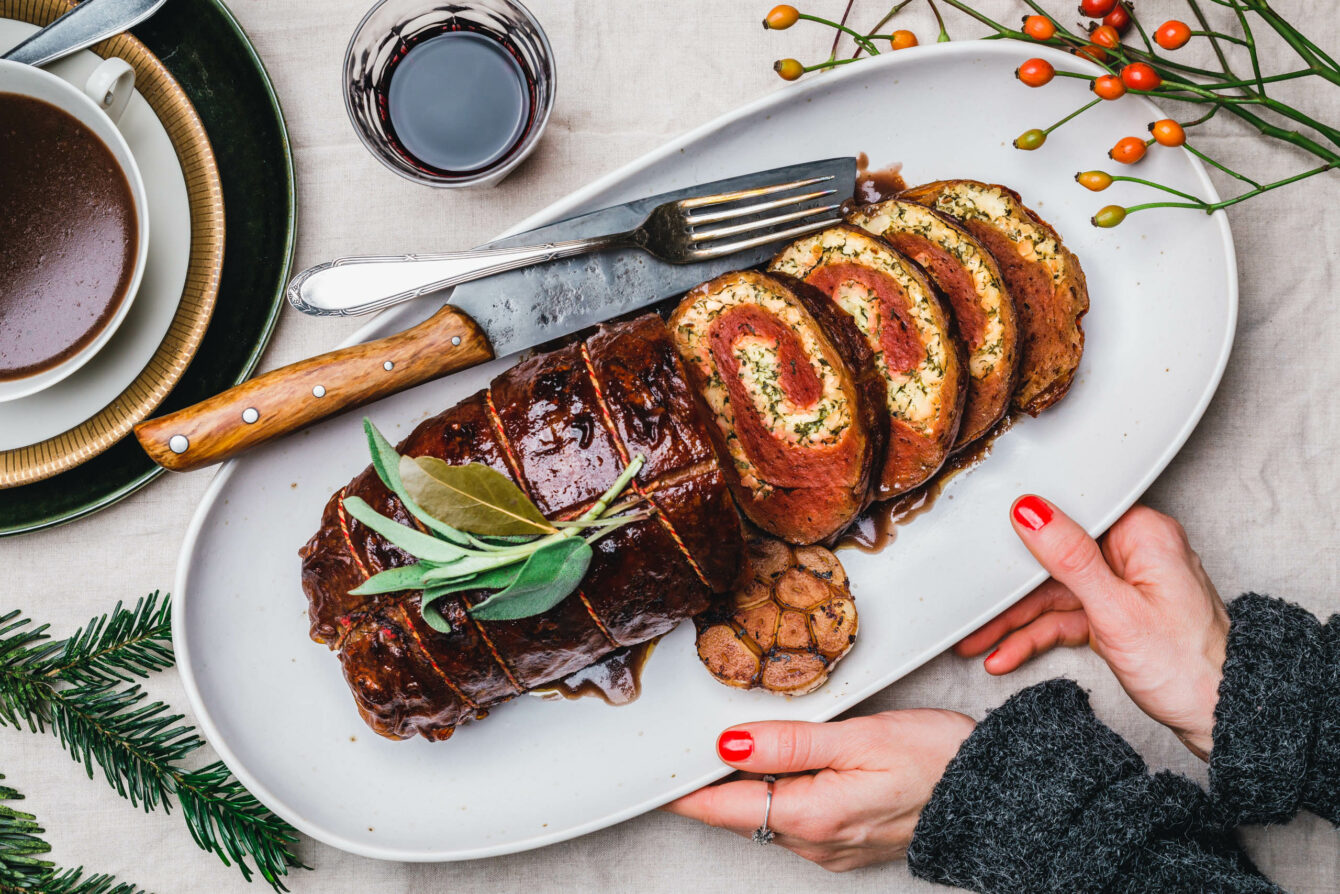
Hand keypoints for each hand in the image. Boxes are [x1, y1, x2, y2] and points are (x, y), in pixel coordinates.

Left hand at [662, 710, 973, 870]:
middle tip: (692, 737)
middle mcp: (814, 842)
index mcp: (810, 816)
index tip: (653, 769)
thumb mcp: (859, 737)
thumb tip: (729, 741)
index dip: (683, 788)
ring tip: (742, 739)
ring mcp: (830, 847)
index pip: (721, 807)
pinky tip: (791, 760)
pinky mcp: (847, 841)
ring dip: (752, 781)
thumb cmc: (936, 759)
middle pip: (740, 811)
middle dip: (715, 778)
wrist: (996, 792)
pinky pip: (796, 817)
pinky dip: (783, 789)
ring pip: (768, 813)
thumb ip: (789, 742)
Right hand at [956, 497, 1228, 758]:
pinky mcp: (1115, 616)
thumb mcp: (1118, 611)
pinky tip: (1006, 654)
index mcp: (1143, 536)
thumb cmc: (1190, 668)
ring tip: (976, 641)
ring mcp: (1123, 587)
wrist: (1223, 719)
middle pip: (1054, 560)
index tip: (983, 541)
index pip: (1071, 516)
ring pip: (1053, 594)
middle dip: (1009, 591)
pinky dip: (1036, 636)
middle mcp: (1133, 555)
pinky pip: (1065, 618)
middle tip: (971, 606)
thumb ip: (1070, 558)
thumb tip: (1032, 511)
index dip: (1024, 528)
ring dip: (1014, 621)